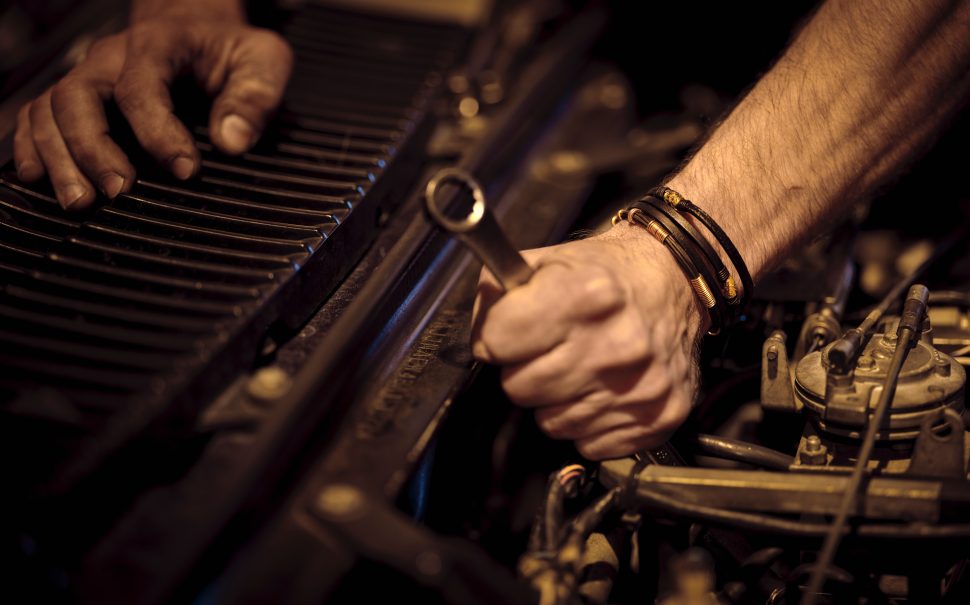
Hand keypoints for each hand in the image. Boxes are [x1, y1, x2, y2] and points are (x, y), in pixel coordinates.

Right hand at [13, 13, 292, 209]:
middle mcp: (111, 58)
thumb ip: (254, 97)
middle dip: (93, 148)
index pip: (143, 86)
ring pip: (50, 109)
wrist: (197, 27)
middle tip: (118, 191)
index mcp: (158, 44)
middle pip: (79, 97)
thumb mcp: (262, 60)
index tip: (186, 171)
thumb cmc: (229, 50)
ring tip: (80, 201)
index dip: (159, 132)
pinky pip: (36, 116)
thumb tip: (232, 142)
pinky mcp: (78, 98)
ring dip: (59, 158)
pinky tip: (39, 179)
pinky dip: (32, 146)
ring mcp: (89, 77)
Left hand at [471, 228, 704, 459]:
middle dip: (525, 370)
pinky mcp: (659, 417)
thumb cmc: (607, 275)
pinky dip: (590, 423)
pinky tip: (603, 390)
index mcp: (586, 295)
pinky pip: (589, 444)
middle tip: (550, 350)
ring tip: (579, 368)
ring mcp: (640, 386)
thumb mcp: (548, 260)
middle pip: (519, 388)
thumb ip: (499, 292)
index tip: (513, 331)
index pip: (496, 341)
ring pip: (551, 424)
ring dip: (556, 400)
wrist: (675, 282)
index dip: (497, 336)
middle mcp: (616, 345)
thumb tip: (480, 340)